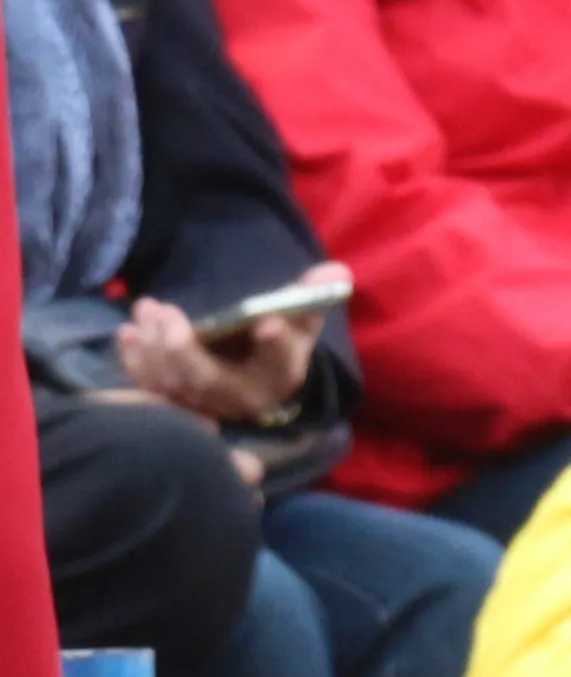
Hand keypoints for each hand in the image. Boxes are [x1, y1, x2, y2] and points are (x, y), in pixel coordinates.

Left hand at [117, 263, 341, 424]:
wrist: (253, 379)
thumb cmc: (276, 344)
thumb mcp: (299, 320)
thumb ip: (311, 296)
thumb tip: (336, 272)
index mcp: (278, 376)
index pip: (281, 361)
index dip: (276, 344)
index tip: (268, 323)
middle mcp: (241, 398)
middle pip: (207, 380)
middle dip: (180, 346)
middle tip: (165, 310)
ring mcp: (204, 404)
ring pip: (171, 382)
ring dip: (152, 346)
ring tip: (146, 308)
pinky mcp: (177, 401)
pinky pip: (150, 387)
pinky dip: (136, 362)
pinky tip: (128, 333)